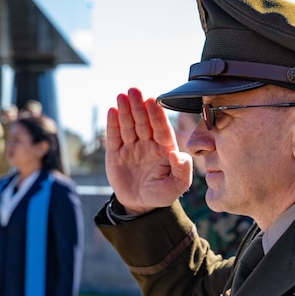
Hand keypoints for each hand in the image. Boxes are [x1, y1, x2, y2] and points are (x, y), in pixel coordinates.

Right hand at [105, 87, 192, 214]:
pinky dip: (113, 124)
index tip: (152, 101)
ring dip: (125, 110)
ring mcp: (132, 147)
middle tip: (134, 90)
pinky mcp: (116, 154)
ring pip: (128, 126)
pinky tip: (112, 111)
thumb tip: (178, 155)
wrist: (140, 205)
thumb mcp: (177, 186)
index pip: (161, 129)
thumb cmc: (162, 194)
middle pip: (143, 122)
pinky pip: (115, 137)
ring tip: (122, 96)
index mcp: (165, 149)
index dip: (157, 115)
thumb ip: (182, 171)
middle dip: (139, 106)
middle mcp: (148, 144)